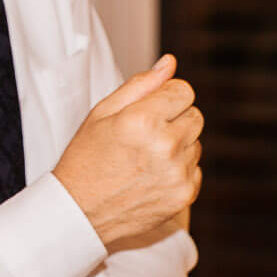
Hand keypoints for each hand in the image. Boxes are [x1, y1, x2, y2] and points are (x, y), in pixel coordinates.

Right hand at [51, 54, 201, 250]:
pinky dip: (179, 170)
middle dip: (174, 119)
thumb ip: (140, 85)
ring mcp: (177, 173)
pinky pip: (195, 169)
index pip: (184, 90)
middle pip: (195, 115)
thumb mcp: (102, 113)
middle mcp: (165, 145)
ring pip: (196, 143)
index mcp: (142, 120)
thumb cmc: (86, 160)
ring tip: (145, 158)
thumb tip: (169, 63)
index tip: (149, 109)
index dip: (166, 97)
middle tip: (145, 135)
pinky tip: (152, 176)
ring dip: (178, 145)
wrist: (79, 213)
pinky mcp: (183, 195)